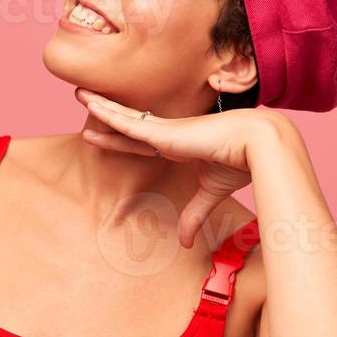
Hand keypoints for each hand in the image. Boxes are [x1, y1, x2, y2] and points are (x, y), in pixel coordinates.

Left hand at [74, 87, 289, 247]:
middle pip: (126, 124)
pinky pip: (130, 123)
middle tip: (81, 99)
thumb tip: (184, 242)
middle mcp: (168, 133)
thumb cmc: (241, 162)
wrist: (259, 146)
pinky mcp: (166, 132)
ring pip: (123, 117)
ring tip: (77, 93)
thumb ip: (194, 215)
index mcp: (179, 145)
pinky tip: (91, 106)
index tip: (97, 135)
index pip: (139, 142)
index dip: (117, 139)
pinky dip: (109, 115)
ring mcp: (166, 130)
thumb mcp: (211, 193)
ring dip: (99, 106)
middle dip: (103, 114)